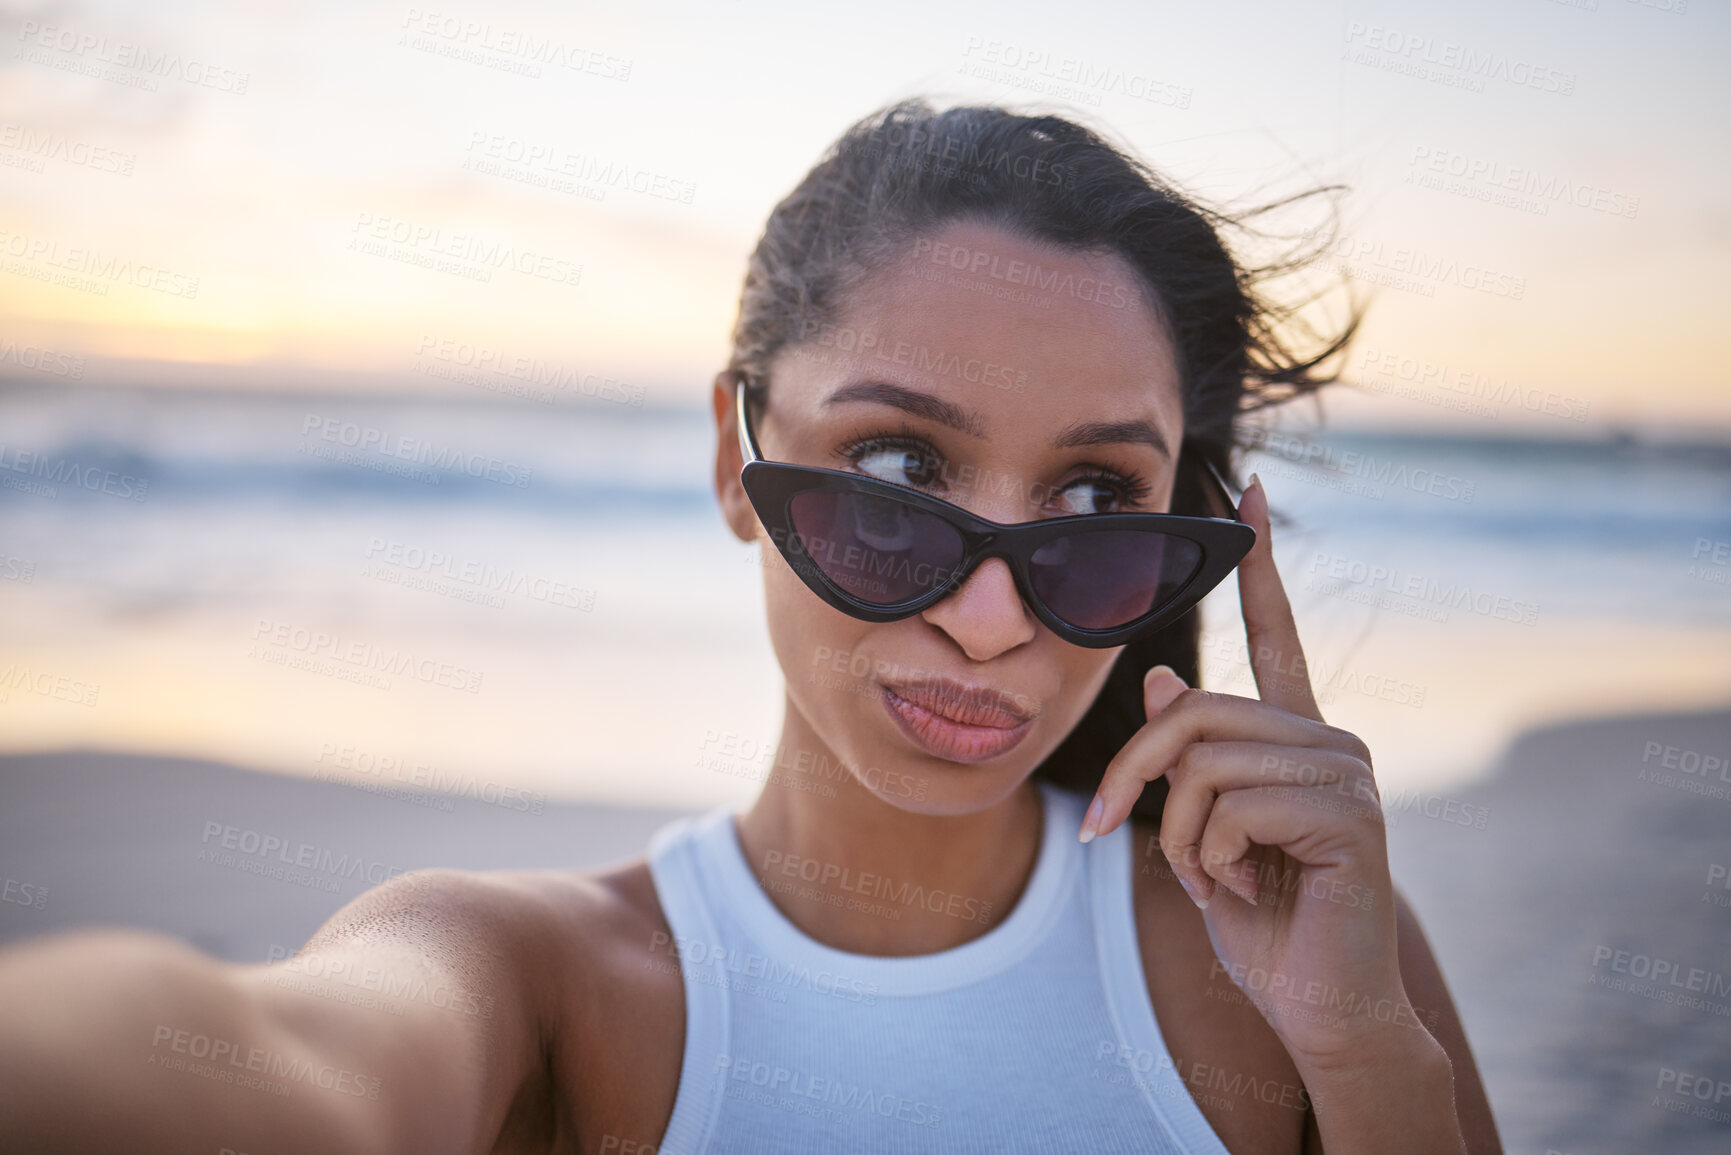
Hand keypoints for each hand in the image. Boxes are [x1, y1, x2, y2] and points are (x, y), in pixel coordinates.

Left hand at [1077, 474, 1416, 1069]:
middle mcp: (1327, 738)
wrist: (1318, 1006)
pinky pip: (1230, 808)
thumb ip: (1190, 756)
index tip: (1249, 489)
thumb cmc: (1260, 919)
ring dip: (1180, 840)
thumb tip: (1161, 674)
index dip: (1260, 565)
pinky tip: (1247, 893)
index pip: (1274, 635)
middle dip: (1134, 781)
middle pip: (1191, 714)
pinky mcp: (1348, 814)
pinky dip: (1209, 863)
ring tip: (1216, 881)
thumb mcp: (1204, 830)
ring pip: (1203, 764)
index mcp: (1295, 735)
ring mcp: (1345, 771)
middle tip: (1115, 836)